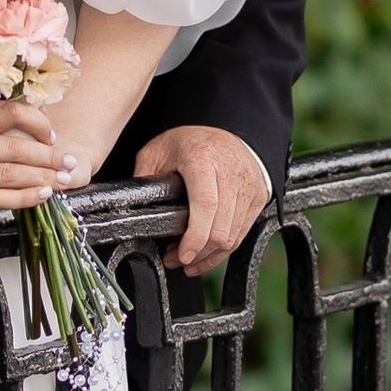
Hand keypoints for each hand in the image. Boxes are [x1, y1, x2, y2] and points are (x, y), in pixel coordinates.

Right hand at [0, 101, 77, 214]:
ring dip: (40, 179)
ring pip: (6, 177)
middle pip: (12, 149)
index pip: (3, 114)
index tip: (50, 129)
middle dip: (47, 155)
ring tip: (62, 179)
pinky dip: (19, 199)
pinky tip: (39, 197)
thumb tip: (15, 128)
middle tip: (69, 160)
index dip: (33, 120)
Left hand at [133, 125, 271, 275]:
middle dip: (197, 254)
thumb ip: (144, 177)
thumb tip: (132, 206)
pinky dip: (223, 250)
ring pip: (232, 237)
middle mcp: (231, 173)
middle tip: (175, 259)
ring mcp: (248, 187)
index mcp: (203, 159)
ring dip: (208, 255)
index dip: (195, 237)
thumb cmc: (190, 141)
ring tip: (187, 258)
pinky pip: (241, 234)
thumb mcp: (157, 150)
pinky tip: (205, 253)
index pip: (206, 205)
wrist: (225, 131)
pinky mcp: (258, 198)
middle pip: (220, 229)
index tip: (182, 255)